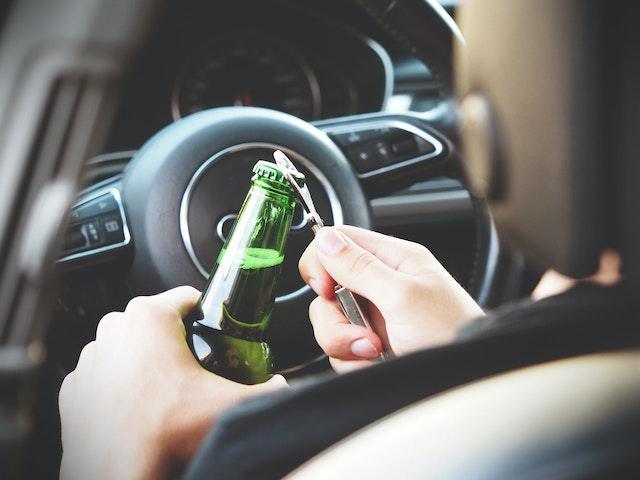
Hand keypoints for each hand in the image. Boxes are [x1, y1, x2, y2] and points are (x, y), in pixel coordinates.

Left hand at [58, 286, 286, 479]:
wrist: (120, 474)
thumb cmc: (165, 434)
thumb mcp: (231, 404)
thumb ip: (269, 389)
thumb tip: (282, 386)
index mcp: (150, 317)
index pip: (188, 297)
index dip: (208, 314)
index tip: (214, 333)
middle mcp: (114, 328)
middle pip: (158, 321)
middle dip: (177, 339)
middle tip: (195, 368)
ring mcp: (90, 358)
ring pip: (128, 345)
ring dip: (146, 360)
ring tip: (166, 390)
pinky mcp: (73, 387)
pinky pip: (104, 373)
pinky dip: (119, 383)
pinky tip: (139, 405)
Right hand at [298, 226, 483, 371]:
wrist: (464, 381)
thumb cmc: (451, 334)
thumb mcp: (403, 296)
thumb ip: (360, 267)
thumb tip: (326, 239)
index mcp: (394, 259)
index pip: (338, 241)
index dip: (321, 263)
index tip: (325, 289)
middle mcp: (380, 285)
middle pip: (327, 289)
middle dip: (336, 318)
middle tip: (363, 333)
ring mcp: (374, 317)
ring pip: (330, 322)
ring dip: (345, 343)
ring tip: (376, 351)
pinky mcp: (369, 346)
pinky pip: (339, 350)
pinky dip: (353, 361)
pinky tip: (377, 362)